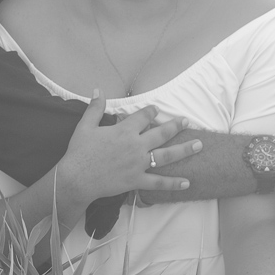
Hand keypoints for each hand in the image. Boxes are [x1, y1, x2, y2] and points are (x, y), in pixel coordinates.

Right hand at [58, 91, 200, 207]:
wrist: (76, 179)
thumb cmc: (79, 152)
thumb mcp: (85, 126)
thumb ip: (95, 108)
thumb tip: (99, 90)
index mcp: (124, 131)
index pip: (143, 117)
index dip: (151, 111)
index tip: (156, 109)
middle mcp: (136, 146)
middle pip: (161, 133)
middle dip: (175, 126)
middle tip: (186, 121)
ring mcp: (138, 164)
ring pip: (166, 156)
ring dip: (184, 150)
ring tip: (199, 144)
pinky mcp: (137, 181)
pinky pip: (158, 183)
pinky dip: (173, 183)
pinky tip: (187, 183)